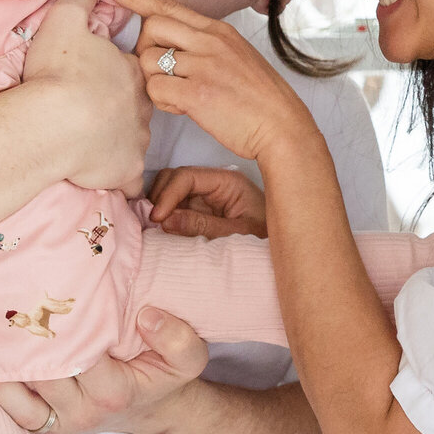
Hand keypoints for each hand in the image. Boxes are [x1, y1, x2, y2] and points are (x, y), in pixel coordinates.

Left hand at [0, 307, 209, 433]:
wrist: (150, 409)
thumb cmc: (162, 376)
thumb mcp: (188, 360)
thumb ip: (178, 339)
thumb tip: (147, 316)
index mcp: (115, 393)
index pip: (81, 356)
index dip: (65, 327)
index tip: (57, 293)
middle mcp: (81, 412)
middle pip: (41, 372)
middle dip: (27, 336)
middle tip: (10, 294)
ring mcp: (56, 422)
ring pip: (16, 390)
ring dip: (1, 355)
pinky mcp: (39, 426)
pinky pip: (7, 407)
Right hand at [24, 0, 151, 192]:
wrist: (55, 122)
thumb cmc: (59, 72)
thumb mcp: (64, 22)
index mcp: (130, 72)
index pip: (133, 71)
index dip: (114, 76)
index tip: (94, 81)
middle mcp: (141, 106)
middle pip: (137, 106)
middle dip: (120, 109)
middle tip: (91, 112)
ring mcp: (136, 140)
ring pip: (134, 140)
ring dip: (117, 142)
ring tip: (90, 144)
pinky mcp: (126, 170)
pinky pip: (130, 179)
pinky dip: (121, 179)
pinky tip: (107, 178)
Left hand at [108, 0, 317, 164]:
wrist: (282, 126)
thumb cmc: (259, 97)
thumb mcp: (236, 56)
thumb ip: (206, 45)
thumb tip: (173, 47)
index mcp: (218, 30)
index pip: (169, 6)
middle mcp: (209, 42)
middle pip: (151, 27)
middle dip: (144, 50)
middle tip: (160, 72)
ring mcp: (203, 66)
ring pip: (147, 60)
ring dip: (153, 80)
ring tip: (177, 95)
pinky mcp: (197, 94)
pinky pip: (155, 89)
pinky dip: (162, 102)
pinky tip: (181, 108)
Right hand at [148, 166, 266, 237]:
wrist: (279, 256)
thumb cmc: (265, 242)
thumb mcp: (236, 235)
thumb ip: (201, 226)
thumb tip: (164, 220)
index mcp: (228, 182)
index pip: (187, 176)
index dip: (168, 194)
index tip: (157, 218)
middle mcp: (214, 185)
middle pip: (174, 178)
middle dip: (160, 197)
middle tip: (154, 223)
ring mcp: (206, 198)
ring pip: (171, 191)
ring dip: (160, 206)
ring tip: (157, 228)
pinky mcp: (201, 212)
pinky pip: (176, 208)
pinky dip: (165, 216)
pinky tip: (162, 229)